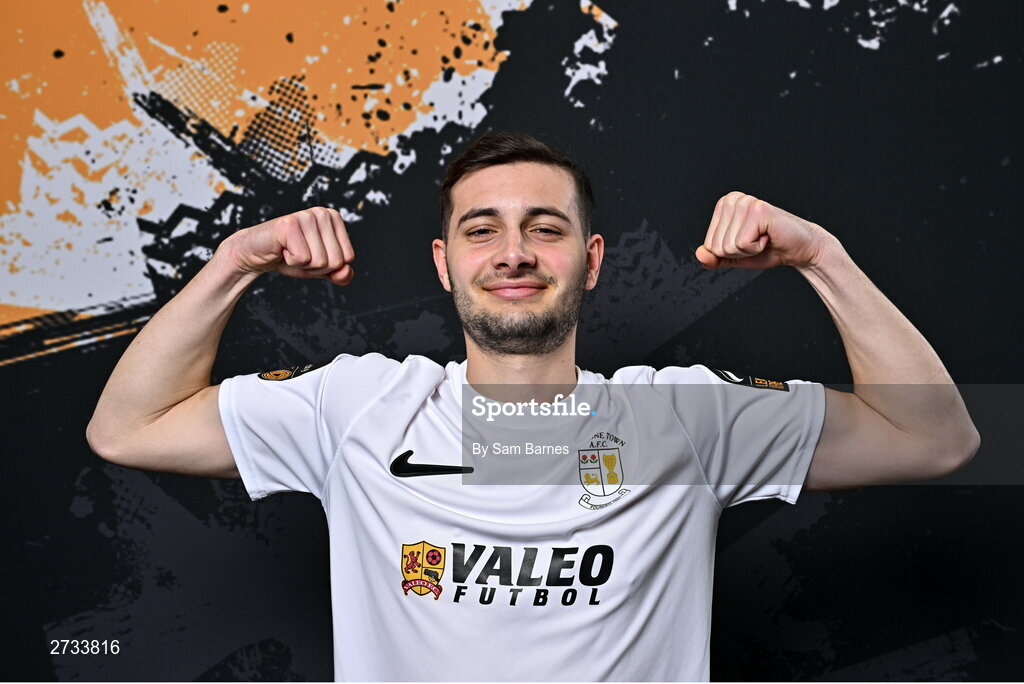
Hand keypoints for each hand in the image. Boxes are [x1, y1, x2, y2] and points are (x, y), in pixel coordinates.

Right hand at [222, 207, 354, 284]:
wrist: (256, 254)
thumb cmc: (289, 257)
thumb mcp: (320, 269)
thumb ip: (339, 273)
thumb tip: (346, 272)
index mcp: (334, 218)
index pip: (347, 258)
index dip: (328, 266)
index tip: (311, 255)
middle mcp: (322, 213)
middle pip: (336, 261)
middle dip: (316, 267)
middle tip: (298, 254)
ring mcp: (306, 216)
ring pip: (320, 261)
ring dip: (302, 264)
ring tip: (290, 251)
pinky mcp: (289, 224)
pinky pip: (303, 258)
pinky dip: (291, 262)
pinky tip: (282, 250)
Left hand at [695, 191, 835, 270]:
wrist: (799, 249)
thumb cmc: (767, 250)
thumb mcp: (735, 256)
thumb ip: (714, 258)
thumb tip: (700, 254)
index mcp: (723, 206)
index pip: (708, 245)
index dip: (730, 253)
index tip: (748, 242)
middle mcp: (732, 199)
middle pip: (716, 246)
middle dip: (738, 252)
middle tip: (758, 241)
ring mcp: (745, 203)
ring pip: (728, 246)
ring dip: (748, 250)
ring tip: (763, 237)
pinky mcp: (758, 210)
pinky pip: (742, 244)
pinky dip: (756, 248)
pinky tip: (768, 236)